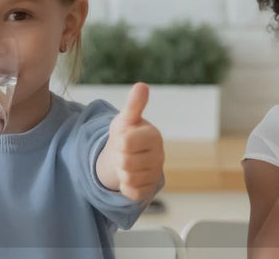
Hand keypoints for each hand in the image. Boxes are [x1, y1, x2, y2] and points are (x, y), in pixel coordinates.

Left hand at [97, 83, 164, 201]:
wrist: (126, 157)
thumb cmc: (127, 134)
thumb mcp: (126, 119)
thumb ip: (134, 105)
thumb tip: (142, 86)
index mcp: (154, 136)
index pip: (126, 142)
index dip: (119, 140)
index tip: (124, 137)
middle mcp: (159, 156)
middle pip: (125, 162)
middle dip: (119, 157)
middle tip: (124, 152)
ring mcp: (156, 174)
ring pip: (128, 178)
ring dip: (121, 171)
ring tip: (126, 163)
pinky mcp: (150, 190)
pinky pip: (131, 192)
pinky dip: (125, 186)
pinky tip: (129, 177)